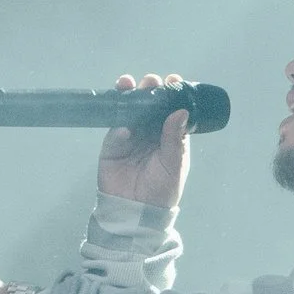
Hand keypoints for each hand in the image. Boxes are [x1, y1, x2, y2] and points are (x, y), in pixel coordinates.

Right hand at [98, 72, 190, 210]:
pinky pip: (114, 130)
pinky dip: (118, 126)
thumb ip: (174, 139)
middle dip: (150, 89)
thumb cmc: (161, 191)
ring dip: (129, 96)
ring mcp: (130, 136)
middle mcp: (150, 132)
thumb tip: (181, 111)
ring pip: (129, 110)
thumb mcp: (174, 165)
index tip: (174, 81)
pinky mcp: (112, 145)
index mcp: (169, 135)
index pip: (171, 109)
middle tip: (151, 81)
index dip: (172, 94)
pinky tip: (125, 128)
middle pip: (149, 104)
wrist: (136, 213)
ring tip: (129, 84)